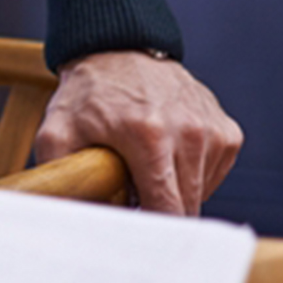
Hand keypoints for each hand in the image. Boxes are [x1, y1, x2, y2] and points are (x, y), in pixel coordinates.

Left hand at [35, 52, 241, 215]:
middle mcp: (189, 132)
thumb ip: (58, 175)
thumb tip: (66, 219)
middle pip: (187, 208)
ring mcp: (212, 131)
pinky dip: (192, 176)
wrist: (119, 47)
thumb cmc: (86, 95)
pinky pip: (213, 175)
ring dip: (175, 193)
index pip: (167, 211)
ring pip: (201, 194)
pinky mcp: (227, 131)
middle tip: (133, 198)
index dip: (150, 230)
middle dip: (160, 213)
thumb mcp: (56, 132)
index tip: (134, 234)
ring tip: (147, 169)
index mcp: (148, 137)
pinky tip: (168, 157)